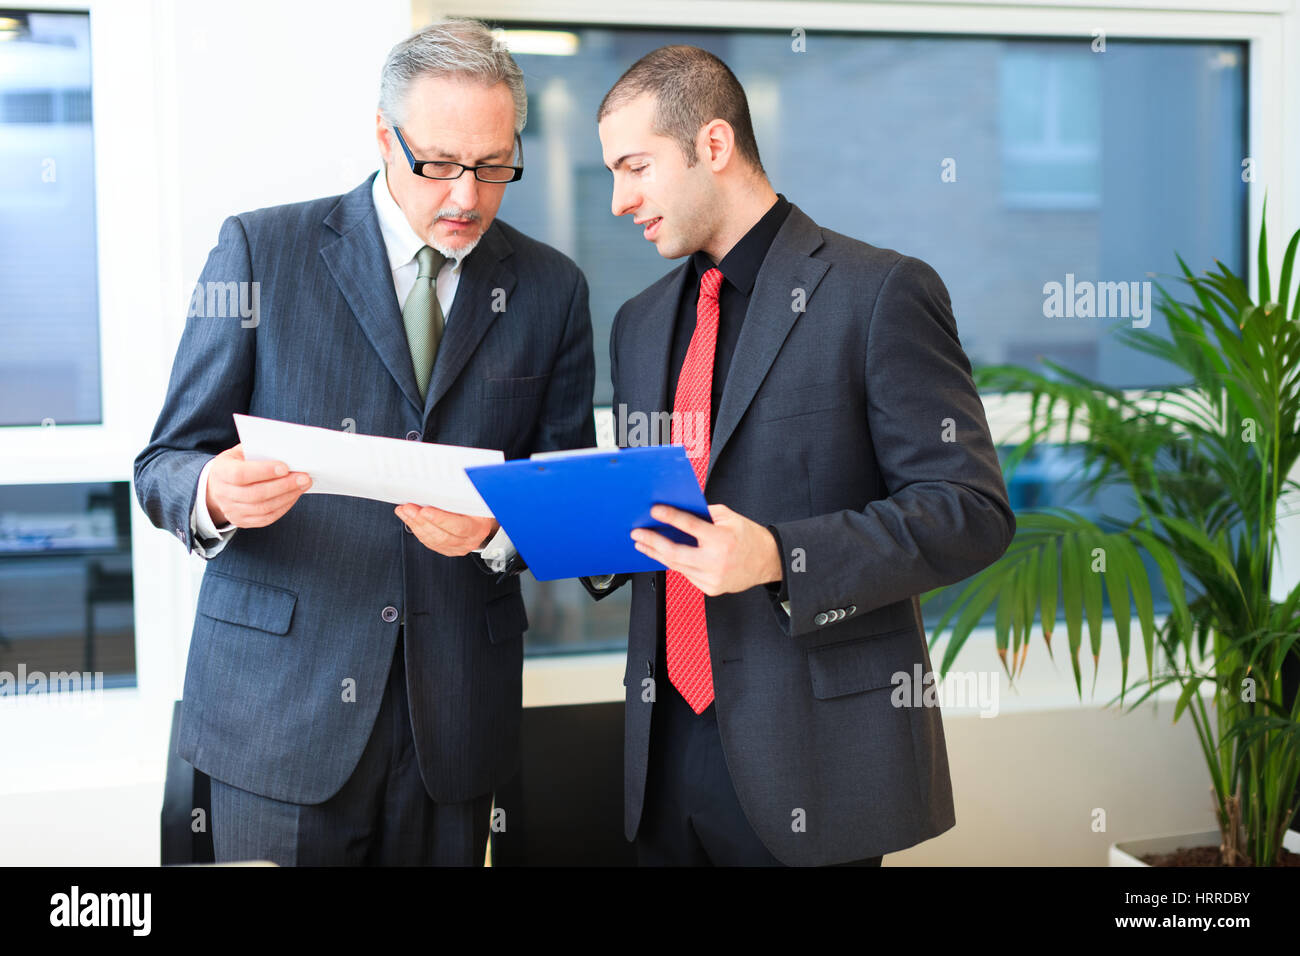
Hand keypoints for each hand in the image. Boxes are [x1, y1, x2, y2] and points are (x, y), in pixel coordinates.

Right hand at [206, 443, 310, 527]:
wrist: (218, 485)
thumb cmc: (236, 463)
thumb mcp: (241, 451)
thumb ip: (259, 450)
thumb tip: (286, 452)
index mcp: (221, 472)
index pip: (240, 474)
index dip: (263, 471)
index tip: (285, 467)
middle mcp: (223, 493)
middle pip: (255, 494)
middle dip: (284, 485)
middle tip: (304, 477)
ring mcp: (231, 510)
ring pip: (263, 508)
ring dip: (287, 496)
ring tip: (303, 485)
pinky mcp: (242, 521)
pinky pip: (266, 518)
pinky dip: (284, 507)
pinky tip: (294, 495)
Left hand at [397, 504, 497, 556]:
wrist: (484, 520)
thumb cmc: (479, 506)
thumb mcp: (476, 499)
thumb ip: (462, 495)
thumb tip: (443, 483)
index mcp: (479, 527)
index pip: (459, 527)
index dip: (441, 520)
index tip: (425, 510)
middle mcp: (469, 540)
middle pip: (442, 536)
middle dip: (422, 521)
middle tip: (409, 508)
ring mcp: (458, 547)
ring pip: (433, 540)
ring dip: (415, 525)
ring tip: (404, 511)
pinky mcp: (447, 549)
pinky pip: (429, 542)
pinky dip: (417, 530)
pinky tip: (409, 519)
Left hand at [630, 503, 781, 595]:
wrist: (768, 562)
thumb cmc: (748, 537)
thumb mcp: (730, 518)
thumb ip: (705, 514)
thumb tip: (679, 510)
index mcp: (722, 540)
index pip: (690, 526)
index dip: (670, 517)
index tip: (656, 511)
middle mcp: (715, 561)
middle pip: (675, 553)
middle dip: (652, 542)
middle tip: (638, 534)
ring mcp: (712, 578)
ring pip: (677, 566)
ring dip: (657, 554)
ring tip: (644, 545)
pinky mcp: (710, 588)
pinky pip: (686, 574)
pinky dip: (676, 563)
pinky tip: (665, 555)